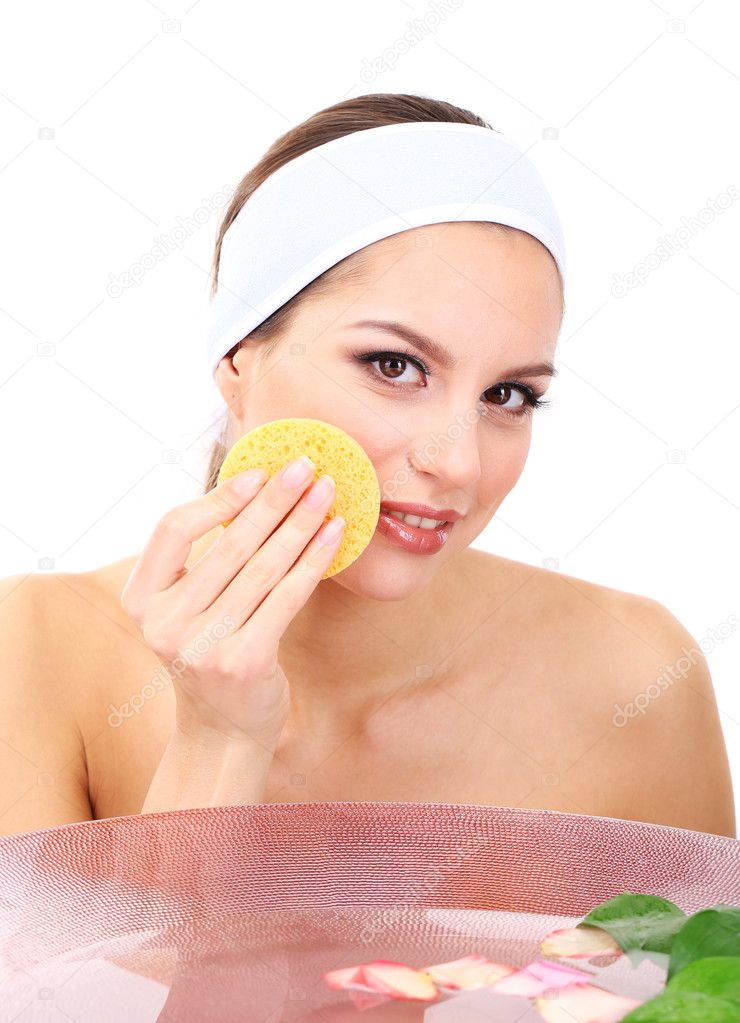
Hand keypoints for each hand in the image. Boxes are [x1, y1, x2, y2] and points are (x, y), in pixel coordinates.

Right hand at [120, 456, 343, 743]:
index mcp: (141, 599)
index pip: (172, 529)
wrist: (222, 733)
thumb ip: (204, 562)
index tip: (258, 473)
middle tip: (306, 466)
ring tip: (327, 493)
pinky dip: (314, 561)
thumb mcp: (188, 610)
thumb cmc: (211, 655)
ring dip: (300, 524)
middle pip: (228, 545)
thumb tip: (257, 490)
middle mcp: (164, 623)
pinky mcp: (243, 663)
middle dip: (274, 500)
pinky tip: (334, 536)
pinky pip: (286, 598)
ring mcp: (202, 646)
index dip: (217, 497)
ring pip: (262, 568)